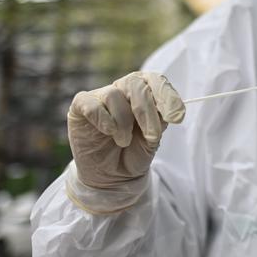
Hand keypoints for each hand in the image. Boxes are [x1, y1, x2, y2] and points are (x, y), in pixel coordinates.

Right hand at [66, 72, 184, 212]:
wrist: (112, 176)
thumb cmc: (135, 151)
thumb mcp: (153, 137)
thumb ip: (159, 120)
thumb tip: (169, 109)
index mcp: (144, 90)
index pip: (156, 80)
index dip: (167, 95)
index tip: (177, 116)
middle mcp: (122, 88)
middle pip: (136, 85)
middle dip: (147, 112)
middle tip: (152, 136)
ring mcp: (100, 96)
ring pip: (113, 95)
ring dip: (123, 122)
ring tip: (124, 141)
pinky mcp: (80, 107)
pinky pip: (91, 104)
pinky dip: (103, 119)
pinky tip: (109, 132)